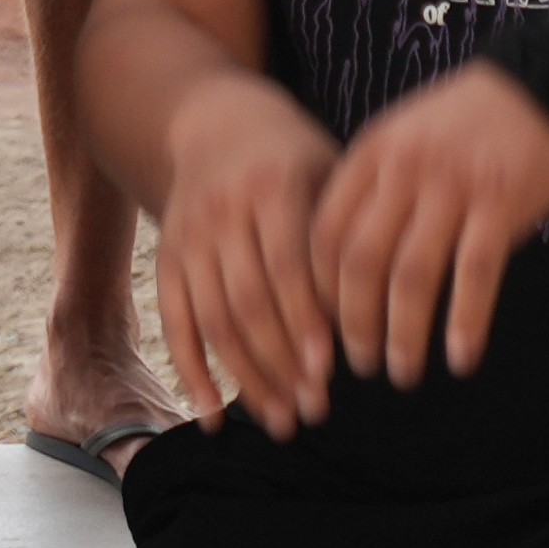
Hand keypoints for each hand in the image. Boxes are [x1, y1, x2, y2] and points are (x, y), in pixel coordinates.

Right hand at [143, 68, 346, 433]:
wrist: (214, 125)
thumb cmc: (294, 160)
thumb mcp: (326, 172)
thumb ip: (343, 233)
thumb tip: (381, 314)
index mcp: (272, 185)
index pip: (287, 265)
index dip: (305, 321)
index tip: (329, 371)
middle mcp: (223, 212)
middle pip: (248, 300)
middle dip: (280, 363)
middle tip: (313, 412)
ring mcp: (189, 237)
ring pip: (214, 319)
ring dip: (246, 378)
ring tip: (281, 422)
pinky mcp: (167, 259)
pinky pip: (177, 322)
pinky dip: (192, 372)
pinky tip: (216, 414)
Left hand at [311, 57, 548, 385]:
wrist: (546, 85)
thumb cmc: (466, 124)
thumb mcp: (404, 137)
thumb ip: (373, 190)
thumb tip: (341, 270)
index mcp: (372, 152)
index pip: (326, 233)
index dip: (320, 290)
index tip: (325, 328)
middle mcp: (406, 169)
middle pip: (361, 261)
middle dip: (354, 323)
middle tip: (359, 364)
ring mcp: (454, 186)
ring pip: (412, 276)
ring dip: (404, 335)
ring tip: (402, 371)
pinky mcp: (501, 203)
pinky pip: (476, 276)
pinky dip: (465, 323)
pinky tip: (461, 358)